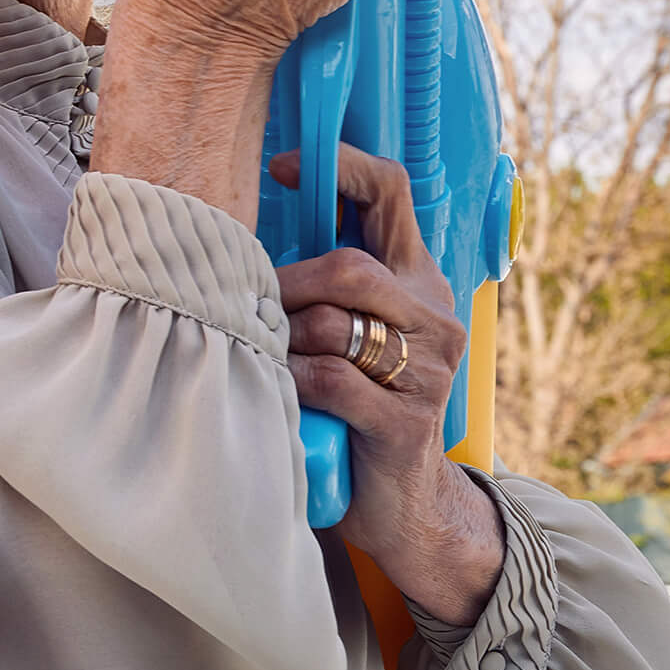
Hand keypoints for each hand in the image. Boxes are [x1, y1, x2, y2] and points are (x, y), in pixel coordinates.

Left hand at [276, 142, 503, 625]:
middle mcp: (435, 315)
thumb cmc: (351, 401)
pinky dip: (292, 382)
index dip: (340, 167)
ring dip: (283, 340)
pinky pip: (330, 379)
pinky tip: (283, 395)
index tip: (283, 166)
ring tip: (270, 360)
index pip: (392, 192)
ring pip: (334, 323)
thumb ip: (316, 280)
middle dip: (287, 284)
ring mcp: (428, 370)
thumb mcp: (343, 331)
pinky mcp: (406, 419)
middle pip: (352, 265)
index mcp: (416, 280)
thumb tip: (234, 226)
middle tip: (256, 309)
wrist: (403, 503)